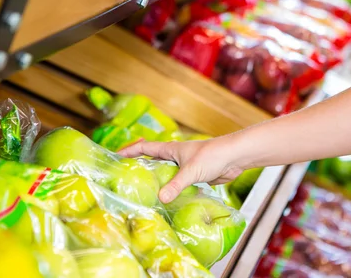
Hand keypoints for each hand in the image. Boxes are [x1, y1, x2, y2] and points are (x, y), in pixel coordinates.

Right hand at [118, 138, 244, 202]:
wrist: (235, 158)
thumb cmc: (213, 156)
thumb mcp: (191, 170)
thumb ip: (176, 184)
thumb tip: (161, 199)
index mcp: (170, 149)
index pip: (144, 148)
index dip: (129, 151)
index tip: (114, 156)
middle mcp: (175, 157)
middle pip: (152, 161)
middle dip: (139, 167)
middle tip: (124, 178)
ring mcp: (184, 167)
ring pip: (165, 174)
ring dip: (155, 181)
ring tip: (141, 193)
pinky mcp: (194, 177)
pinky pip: (177, 185)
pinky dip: (170, 191)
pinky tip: (165, 202)